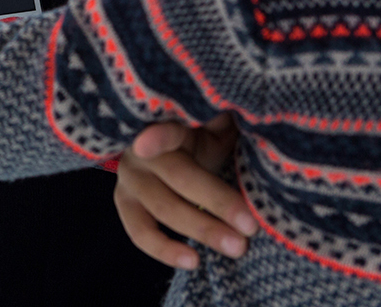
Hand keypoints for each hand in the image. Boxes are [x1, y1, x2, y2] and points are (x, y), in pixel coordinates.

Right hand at [114, 116, 257, 270]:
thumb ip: (226, 119)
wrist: (165, 141)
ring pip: (163, 209)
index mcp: (164, 121)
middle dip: (218, 203)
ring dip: (202, 230)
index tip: (150, 144)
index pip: (164, 129)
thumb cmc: (200, 130)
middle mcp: (140, 149)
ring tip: (237, 247)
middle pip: (179, 177)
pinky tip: (194, 261)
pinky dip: (165, 250)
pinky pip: (140, 232)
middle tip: (251, 228)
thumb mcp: (214, 121)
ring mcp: (128, 177)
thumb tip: (256, 118)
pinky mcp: (124, 202)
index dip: (157, 137)